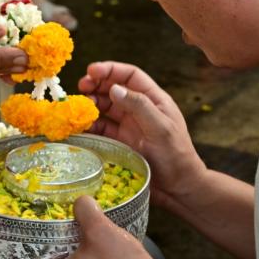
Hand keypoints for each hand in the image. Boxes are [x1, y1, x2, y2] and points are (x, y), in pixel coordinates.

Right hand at [79, 62, 206, 210]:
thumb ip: (139, 106)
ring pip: (105, 107)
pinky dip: (90, 125)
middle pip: (114, 88)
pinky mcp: (120, 142)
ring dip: (91, 104)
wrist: (179, 188)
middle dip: (96, 84)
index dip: (111, 70)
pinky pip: (101, 129)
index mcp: (154, 100)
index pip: (130, 76)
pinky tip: (81, 126)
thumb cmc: (176, 156)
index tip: (91, 70)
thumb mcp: (161, 128)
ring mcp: (129, 125)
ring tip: (79, 107)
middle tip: (81, 86)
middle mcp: (140, 109)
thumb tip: (115, 88)